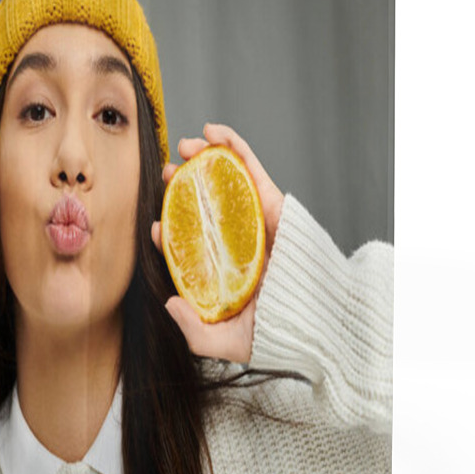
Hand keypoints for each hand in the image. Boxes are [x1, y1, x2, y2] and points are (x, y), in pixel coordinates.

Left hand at [151, 122, 283, 363]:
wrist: (318, 321)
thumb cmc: (275, 332)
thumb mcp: (225, 341)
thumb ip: (195, 330)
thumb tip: (170, 304)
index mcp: (222, 265)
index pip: (190, 241)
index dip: (170, 229)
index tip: (157, 227)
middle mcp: (235, 238)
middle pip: (204, 203)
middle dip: (182, 184)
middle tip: (168, 173)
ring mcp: (252, 218)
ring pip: (225, 179)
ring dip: (204, 156)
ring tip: (186, 146)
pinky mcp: (271, 201)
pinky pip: (250, 168)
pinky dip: (233, 147)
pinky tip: (214, 132)